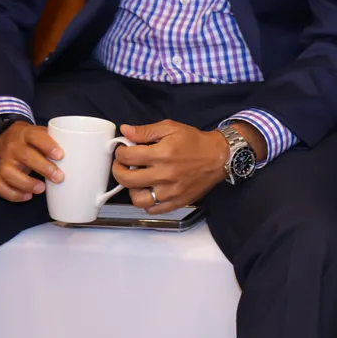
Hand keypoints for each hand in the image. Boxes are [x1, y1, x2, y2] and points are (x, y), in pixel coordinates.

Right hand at [0, 122, 62, 202]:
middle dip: (43, 168)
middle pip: (25, 156)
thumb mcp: (43, 133)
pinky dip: (13, 194)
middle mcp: (14, 147)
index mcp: (27, 134)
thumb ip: (59, 140)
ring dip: (26, 183)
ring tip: (41, 189)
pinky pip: (0, 186)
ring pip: (9, 173)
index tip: (61, 155)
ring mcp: (4, 161)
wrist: (7, 136)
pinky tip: (27, 196)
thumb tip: (87, 153)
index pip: (35, 136)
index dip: (47, 145)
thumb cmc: (33, 139)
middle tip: (59, 177)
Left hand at [110, 120, 240, 213]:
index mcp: (162, 154)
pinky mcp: (177, 202)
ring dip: (132, 190)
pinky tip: (150, 190)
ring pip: (137, 199)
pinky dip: (147, 202)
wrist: (218, 157)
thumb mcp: (171, 128)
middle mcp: (164, 175)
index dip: (120, 153)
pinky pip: (153, 209)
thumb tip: (125, 130)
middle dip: (118, 171)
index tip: (122, 151)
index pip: (127, 157)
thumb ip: (146, 131)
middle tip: (122, 165)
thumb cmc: (194, 141)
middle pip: (127, 180)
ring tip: (137, 181)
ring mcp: (170, 192)